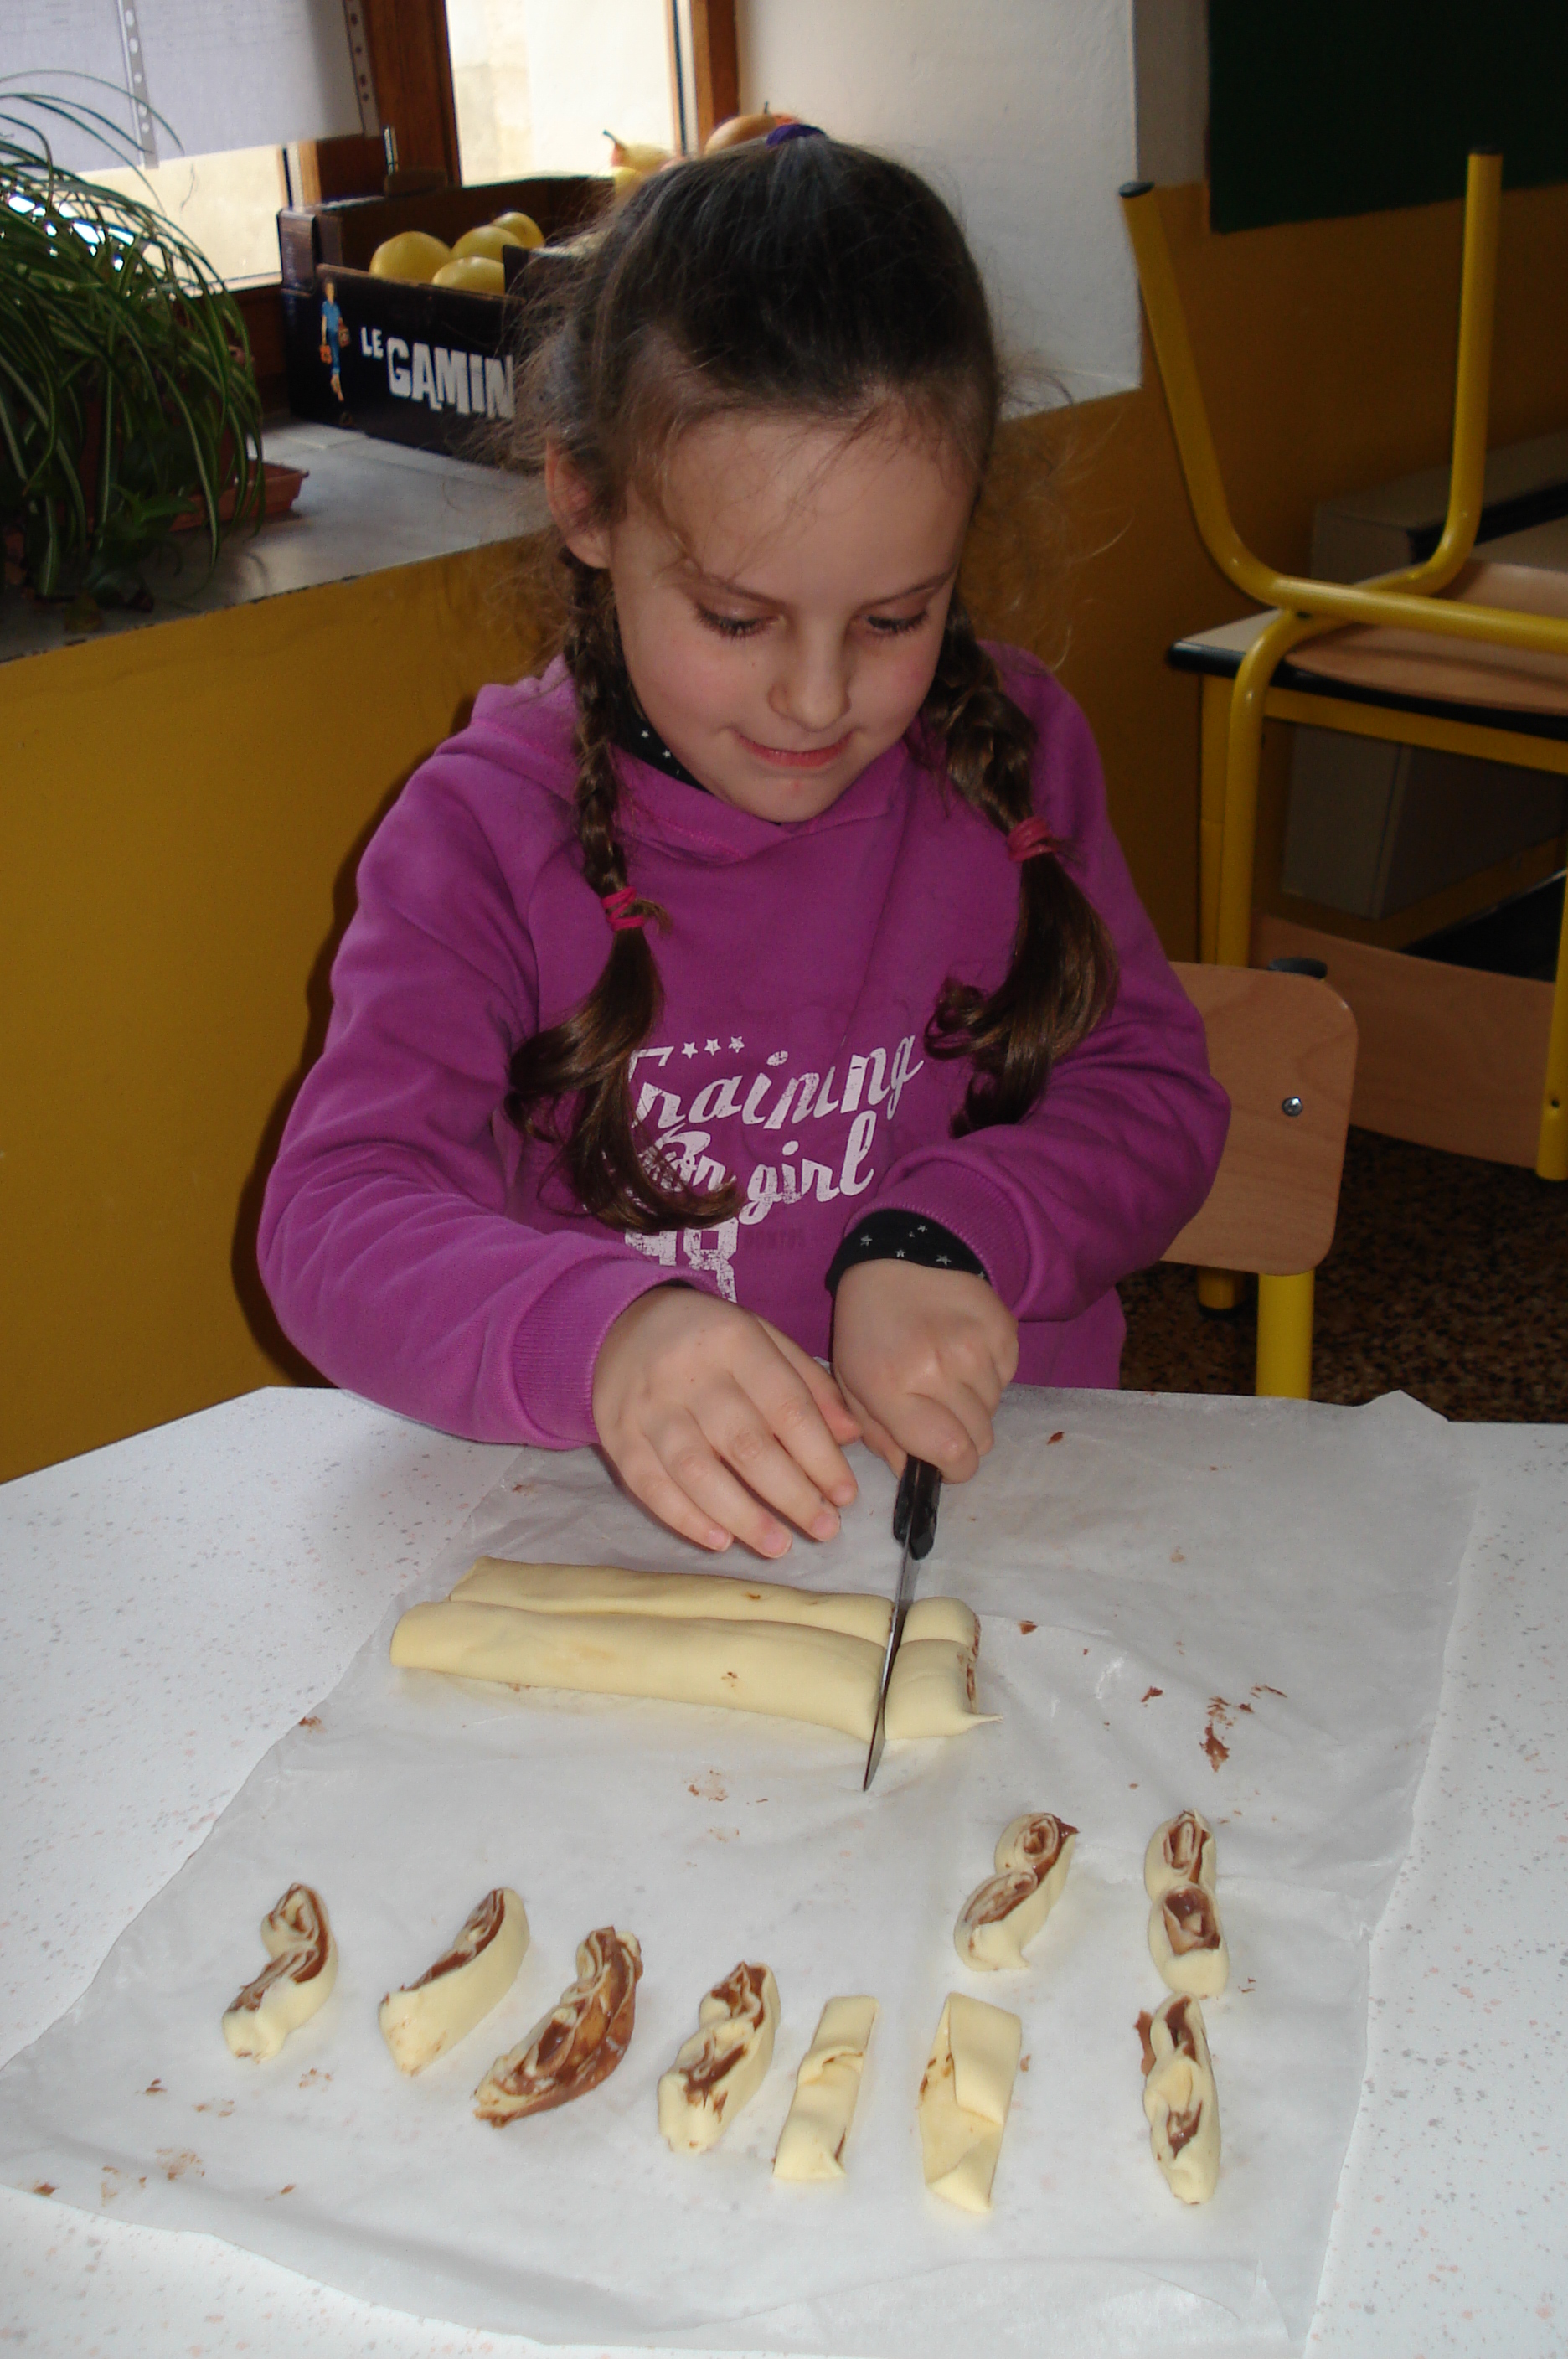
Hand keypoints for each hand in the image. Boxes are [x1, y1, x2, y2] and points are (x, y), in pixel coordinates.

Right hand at [592, 1286, 860, 1556]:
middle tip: (824, 1530)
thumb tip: (850, 1436)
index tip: (845, 1496)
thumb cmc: (710, 1341)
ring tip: (779, 1547)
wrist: (621, 1325)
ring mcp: (648, 1407)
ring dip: (743, 1516)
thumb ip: (808, 1384)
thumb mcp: (764, 1339)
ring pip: (697, 1471)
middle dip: (791, 1495)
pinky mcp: (617, 1436)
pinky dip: (685, 1518)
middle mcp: (688, 1373)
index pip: (787, 1406)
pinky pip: (649, 1485)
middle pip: (746, 1444)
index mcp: (734, 1341)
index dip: (821, 1457)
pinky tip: (720, 1541)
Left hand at [830, 1260, 1017, 1481]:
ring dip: (974, 1403)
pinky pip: (1007, 1378)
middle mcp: (940, 1368)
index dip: (955, 1468)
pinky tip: (962, 1352)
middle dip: (964, 1438)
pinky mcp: (1003, 1328)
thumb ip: (881, 1438)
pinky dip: (988, 1375)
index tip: (946, 1462)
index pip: (952, 1452)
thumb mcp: (853, 1387)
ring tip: (947, 1374)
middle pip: (981, 1438)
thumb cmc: (866, 1331)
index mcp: (894, 1388)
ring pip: (994, 1409)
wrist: (894, 1262)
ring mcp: (976, 1346)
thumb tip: (915, 1472)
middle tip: (941, 1416)